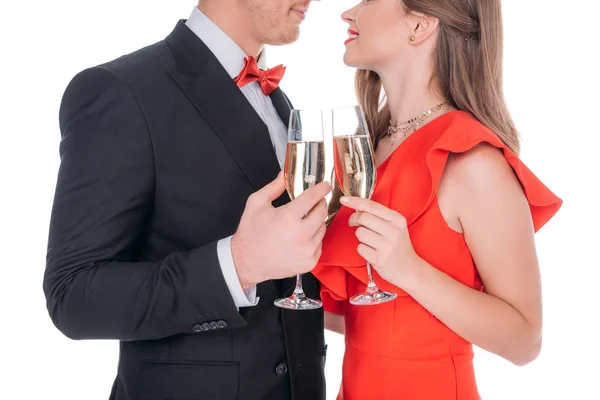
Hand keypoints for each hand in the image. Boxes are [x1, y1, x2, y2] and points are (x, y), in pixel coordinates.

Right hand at [232, 172, 331, 288]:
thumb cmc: (250, 233)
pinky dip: (313, 239)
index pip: (313, 197)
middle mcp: (301, 234)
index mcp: (289, 217)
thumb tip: (284, 174)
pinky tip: (301, 238)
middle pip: (322, 212)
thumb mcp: (256, 203)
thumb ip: (274, 187)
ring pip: (322, 229)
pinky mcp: (309, 262)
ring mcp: (307, 250)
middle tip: (312, 204)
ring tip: (303, 223)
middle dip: (319, 204)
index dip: (321, 189)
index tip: (325, 186)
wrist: (246, 262)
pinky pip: (319, 245)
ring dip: (316, 222)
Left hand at [341, 196, 420, 288]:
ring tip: (370, 242)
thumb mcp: (395, 227)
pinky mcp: (380, 259)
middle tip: (353, 223)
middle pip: (363, 217)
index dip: (355, 201)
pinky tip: (372, 252)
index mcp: (397, 220)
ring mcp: (387, 246)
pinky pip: (360, 248)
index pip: (372, 206)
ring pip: (360, 233)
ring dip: (360, 237)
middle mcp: (394, 231)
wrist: (410, 269)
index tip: (343, 199)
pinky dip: (362, 249)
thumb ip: (379, 216)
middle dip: (354, 219)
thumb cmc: (398, 246)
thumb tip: (357, 206)